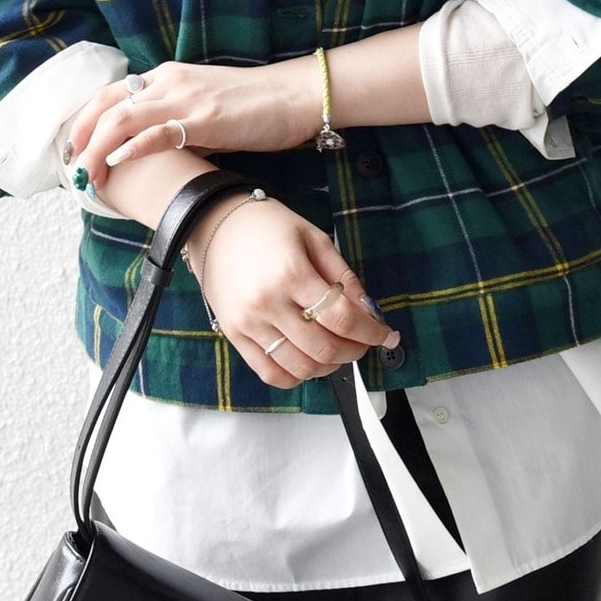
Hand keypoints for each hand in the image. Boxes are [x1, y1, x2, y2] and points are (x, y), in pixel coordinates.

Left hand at [67, 59, 320, 191]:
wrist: (294, 96)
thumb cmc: (256, 106)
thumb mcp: (206, 108)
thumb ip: (178, 123)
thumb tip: (157, 151)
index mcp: (169, 77)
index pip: (112, 93)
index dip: (86, 120)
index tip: (74, 148)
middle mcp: (170, 81)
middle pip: (106, 103)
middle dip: (81, 136)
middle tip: (70, 166)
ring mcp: (185, 98)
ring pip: (122, 117)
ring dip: (96, 148)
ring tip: (85, 175)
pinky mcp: (204, 119)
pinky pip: (158, 131)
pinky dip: (131, 147)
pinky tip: (116, 163)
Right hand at [189, 192, 399, 389]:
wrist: (214, 223)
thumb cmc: (266, 225)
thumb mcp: (314, 238)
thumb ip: (343, 276)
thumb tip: (368, 310)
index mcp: (292, 274)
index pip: (342, 318)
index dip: (371, 332)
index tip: (386, 334)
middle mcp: (268, 303)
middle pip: (324, 348)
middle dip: (355, 351)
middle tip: (363, 342)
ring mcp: (248, 324)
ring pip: (300, 367)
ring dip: (330, 367)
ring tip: (338, 350)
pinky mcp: (234, 335)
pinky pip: (270, 373)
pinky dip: (297, 376)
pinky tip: (310, 362)